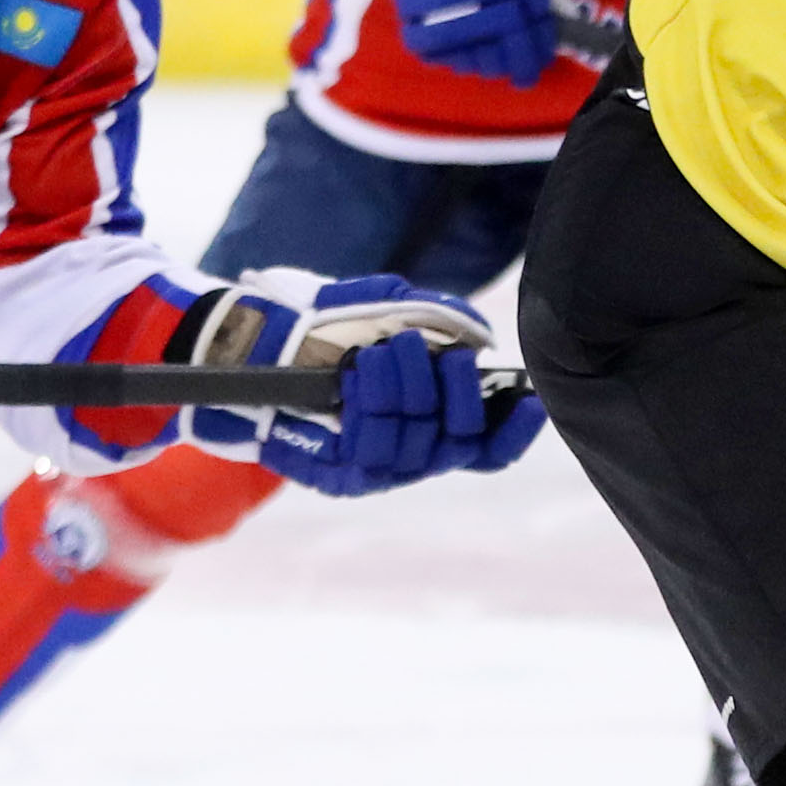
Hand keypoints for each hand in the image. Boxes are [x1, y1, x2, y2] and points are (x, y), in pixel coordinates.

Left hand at [181, 270, 545, 496]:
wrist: (256, 344)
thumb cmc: (326, 326)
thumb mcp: (386, 306)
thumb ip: (435, 314)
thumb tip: (477, 335)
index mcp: (433, 424)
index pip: (489, 447)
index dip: (515, 430)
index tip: (529, 398)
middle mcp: (412, 455)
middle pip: (460, 439)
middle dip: (451, 389)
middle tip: (427, 352)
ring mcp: (376, 470)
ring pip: (416, 444)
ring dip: (402, 390)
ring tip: (375, 355)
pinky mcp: (339, 479)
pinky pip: (371, 455)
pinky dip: (369, 409)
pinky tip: (356, 378)